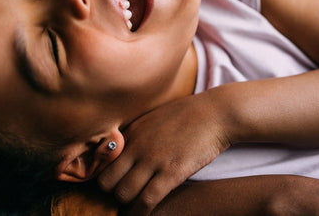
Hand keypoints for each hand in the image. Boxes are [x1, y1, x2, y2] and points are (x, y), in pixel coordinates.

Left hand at [97, 93, 229, 214]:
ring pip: (122, 194)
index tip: (116, 186)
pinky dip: (141, 213)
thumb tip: (124, 153)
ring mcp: (154, 159)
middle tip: (125, 197)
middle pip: (106, 182)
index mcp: (131, 133)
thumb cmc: (188, 116)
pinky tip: (145, 214)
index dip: (107, 178)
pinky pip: (147, 200)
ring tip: (135, 207)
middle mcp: (137, 147)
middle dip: (112, 194)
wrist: (216, 113)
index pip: (102, 164)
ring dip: (127, 204)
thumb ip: (136, 136)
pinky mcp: (172, 172)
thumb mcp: (154, 119)